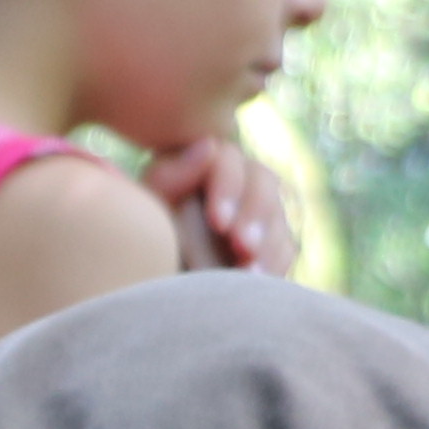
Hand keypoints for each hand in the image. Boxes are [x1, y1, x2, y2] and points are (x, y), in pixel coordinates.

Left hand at [138, 131, 302, 277]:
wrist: (150, 277)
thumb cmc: (144, 233)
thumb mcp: (150, 205)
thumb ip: (172, 175)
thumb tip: (208, 147)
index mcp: (204, 162)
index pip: (229, 160)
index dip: (228, 187)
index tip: (218, 221)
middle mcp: (237, 179)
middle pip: (263, 183)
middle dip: (254, 215)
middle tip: (242, 245)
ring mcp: (257, 210)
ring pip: (277, 216)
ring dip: (267, 243)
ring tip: (249, 272)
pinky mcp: (269, 242)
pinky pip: (284, 247)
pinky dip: (273, 263)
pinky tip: (256, 280)